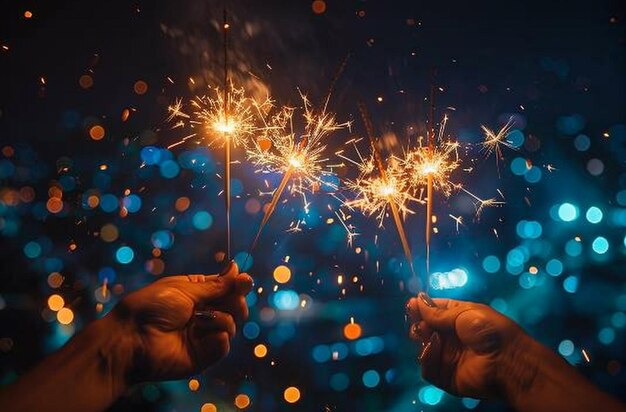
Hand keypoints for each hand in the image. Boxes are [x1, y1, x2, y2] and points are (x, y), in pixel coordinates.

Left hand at [111, 262, 252, 382]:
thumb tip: (237, 269)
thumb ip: (215, 285)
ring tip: (201, 318)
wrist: (131, 338)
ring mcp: (204, 334)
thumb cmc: (151, 308)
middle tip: (233, 298)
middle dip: (236, 300)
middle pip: (234, 305)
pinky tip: (201, 332)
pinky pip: (224, 344)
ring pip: (232, 323)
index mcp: (196, 293)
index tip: (244, 280)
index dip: (237, 283)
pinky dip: (218, 337)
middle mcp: (202, 313)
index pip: (225, 287)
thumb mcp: (184, 289)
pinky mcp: (204, 355)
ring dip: (222, 317)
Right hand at [406, 293, 527, 399]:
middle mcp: (452, 338)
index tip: (411, 305)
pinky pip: (427, 368)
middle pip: (425, 329)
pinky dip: (426, 359)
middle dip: (418, 324)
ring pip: (424, 348)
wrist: (507, 361)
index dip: (422, 308)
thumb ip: (438, 312)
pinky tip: (433, 349)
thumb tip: (417, 301)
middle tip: (419, 324)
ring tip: (428, 335)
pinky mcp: (447, 377)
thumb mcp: (464, 313)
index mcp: (459, 318)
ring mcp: (449, 357)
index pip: (434, 311)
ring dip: (422, 340)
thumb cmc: (491, 331)